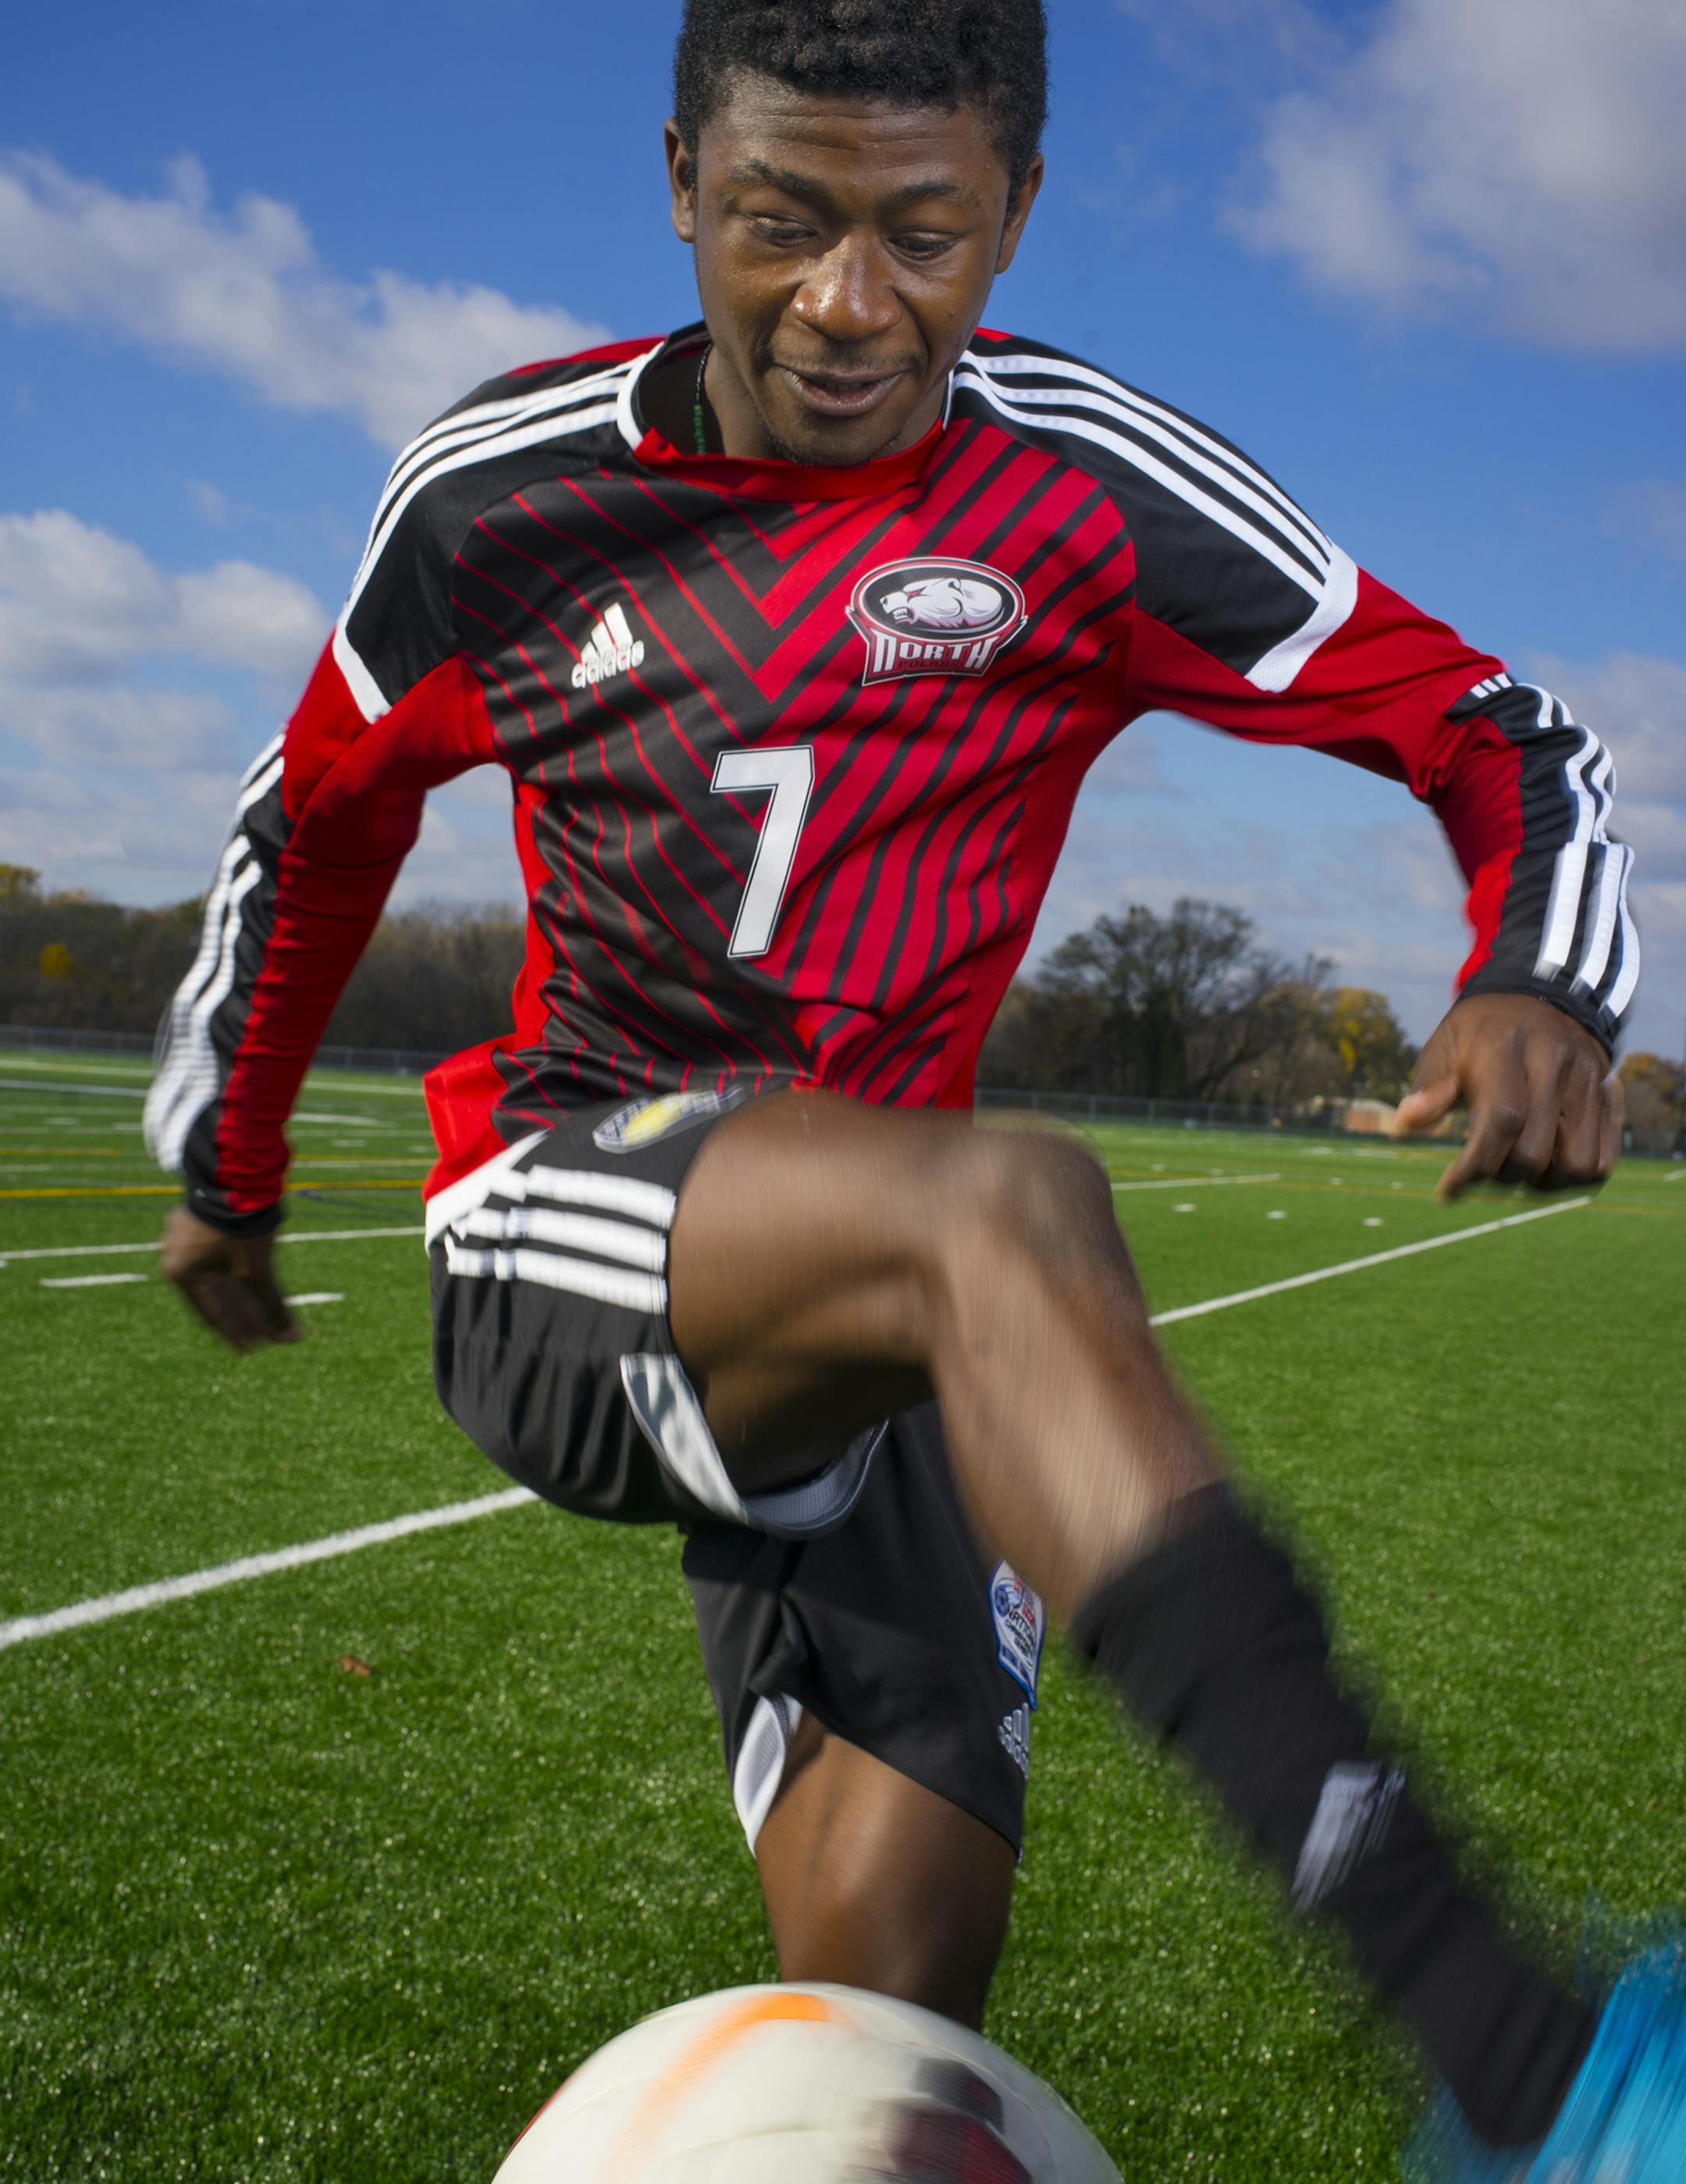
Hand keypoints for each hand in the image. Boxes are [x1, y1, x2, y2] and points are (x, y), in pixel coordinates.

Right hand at [160, 1206, 299, 1352]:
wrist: (237, 1171)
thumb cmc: (241, 1225)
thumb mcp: (257, 1271)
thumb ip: (271, 1307)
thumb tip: (291, 1339)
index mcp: (181, 1273)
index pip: (210, 1315)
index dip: (234, 1333)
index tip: (252, 1349)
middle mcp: (176, 1257)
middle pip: (215, 1295)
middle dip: (242, 1315)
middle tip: (265, 1332)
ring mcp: (185, 1236)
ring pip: (218, 1274)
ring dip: (241, 1292)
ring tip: (265, 1307)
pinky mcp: (199, 1219)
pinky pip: (218, 1254)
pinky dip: (237, 1268)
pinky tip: (255, 1275)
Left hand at [1393, 992, 1622, 1198]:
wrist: (1540, 995)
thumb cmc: (1479, 1032)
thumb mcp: (1444, 1046)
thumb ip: (1428, 1087)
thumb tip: (1404, 1125)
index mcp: (1506, 1048)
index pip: (1502, 1120)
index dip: (1474, 1165)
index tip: (1448, 1191)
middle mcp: (1555, 1062)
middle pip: (1537, 1151)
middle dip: (1503, 1176)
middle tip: (1484, 1169)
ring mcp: (1588, 1079)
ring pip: (1578, 1164)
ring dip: (1543, 1184)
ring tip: (1517, 1168)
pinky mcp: (1607, 1095)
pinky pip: (1603, 1161)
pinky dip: (1574, 1177)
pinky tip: (1547, 1164)